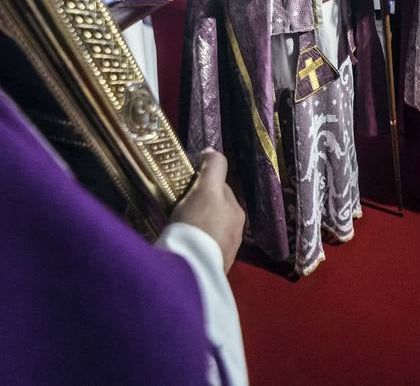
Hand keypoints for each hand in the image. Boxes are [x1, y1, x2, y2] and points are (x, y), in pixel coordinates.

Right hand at [170, 149, 244, 273]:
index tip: (187, 186)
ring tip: (182, 229)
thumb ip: (213, 166)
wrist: (189, 269)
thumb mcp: (205, 188)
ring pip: (211, 228)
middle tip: (182, 208)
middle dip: (203, 205)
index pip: (219, 188)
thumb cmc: (196, 224)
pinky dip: (198, 243)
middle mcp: (236, 230)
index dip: (203, 183)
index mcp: (236, 211)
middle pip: (216, 208)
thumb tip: (212, 151)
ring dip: (200, 225)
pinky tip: (186, 245)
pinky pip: (204, 248)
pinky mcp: (214, 268)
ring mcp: (226, 251)